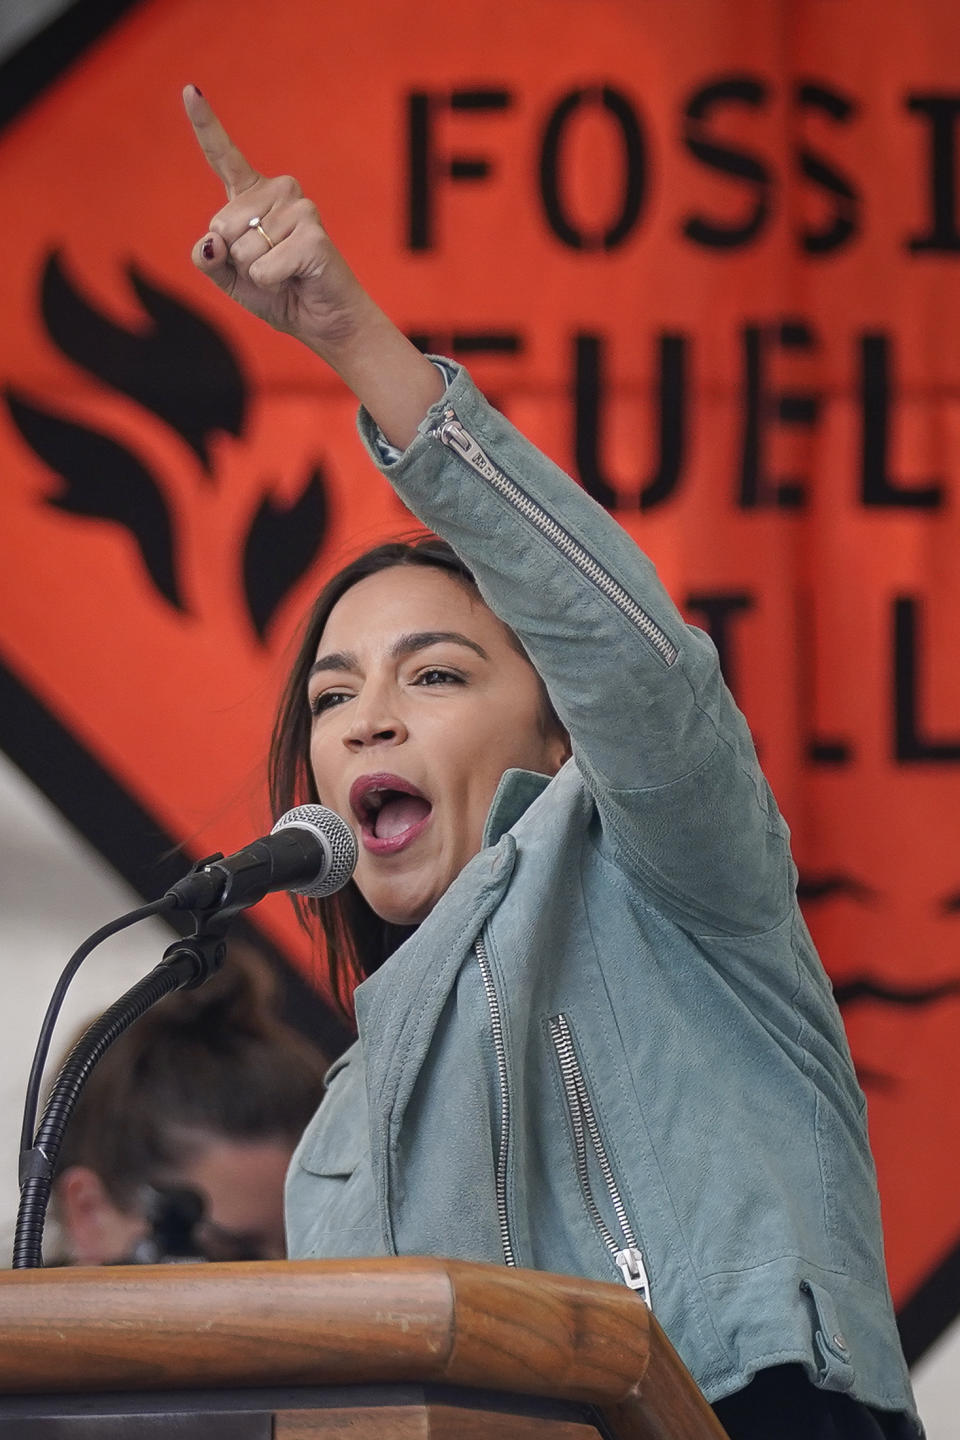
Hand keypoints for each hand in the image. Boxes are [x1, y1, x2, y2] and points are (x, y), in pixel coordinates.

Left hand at [184, 84, 368, 356]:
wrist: (321, 321)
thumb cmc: (278, 293)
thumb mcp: (229, 278)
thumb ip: (208, 259)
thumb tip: (213, 242)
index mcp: (252, 196)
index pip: (223, 157)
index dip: (205, 124)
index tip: (189, 90)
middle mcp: (277, 192)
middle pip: (221, 225)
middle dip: (235, 259)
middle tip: (268, 268)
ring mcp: (298, 208)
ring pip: (242, 248)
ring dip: (256, 272)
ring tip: (285, 273)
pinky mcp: (312, 233)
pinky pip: (263, 265)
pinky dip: (271, 282)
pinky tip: (295, 278)